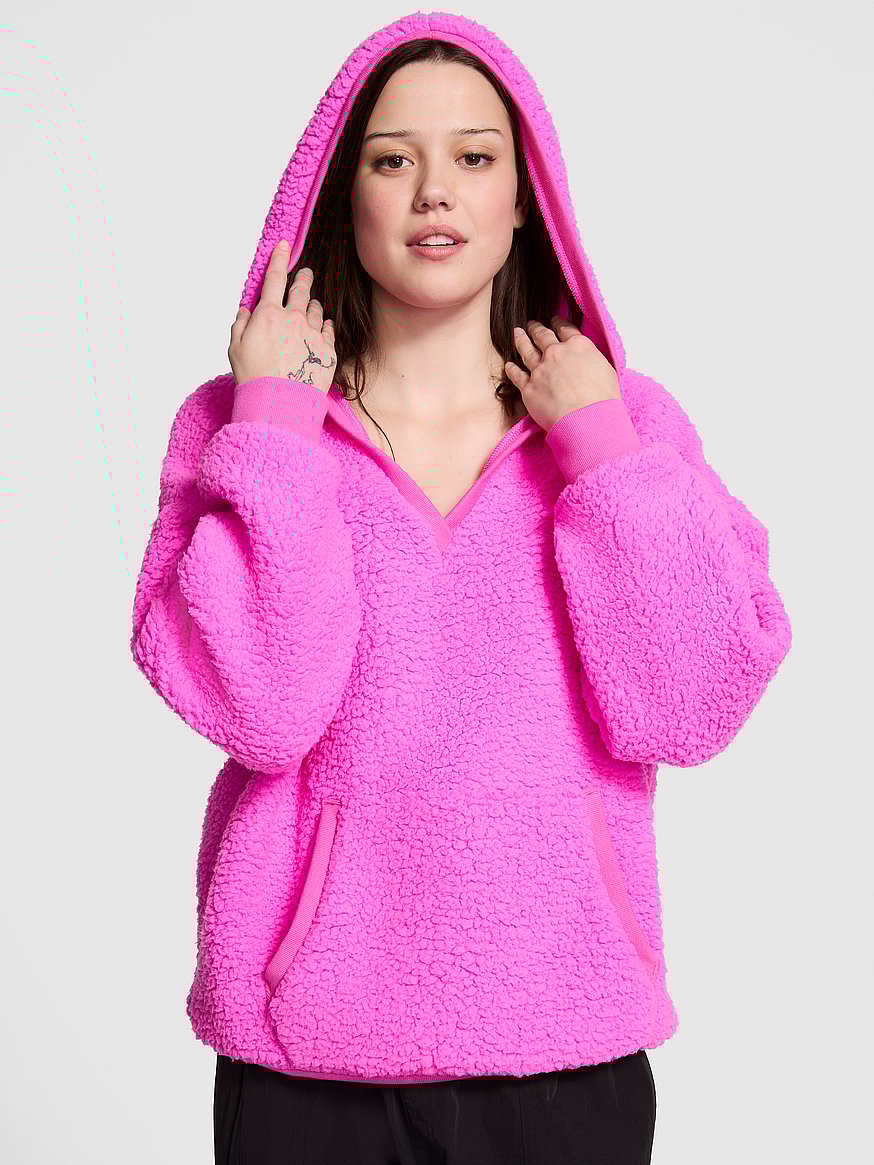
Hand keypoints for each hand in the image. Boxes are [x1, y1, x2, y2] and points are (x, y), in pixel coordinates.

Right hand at [228, 243, 336, 394]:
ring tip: (311, 306)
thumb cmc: (253, 377)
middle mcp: (293, 318)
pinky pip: (328, 329)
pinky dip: (325, 324)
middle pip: (301, 290)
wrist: (278, 403)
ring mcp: (312, 333)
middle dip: (303, 278)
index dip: (280, 258)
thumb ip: (241, 323)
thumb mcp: (235, 347)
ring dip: (312, 304)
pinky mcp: (328, 350)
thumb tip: (247, 309)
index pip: (275, 278)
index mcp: (268, 314)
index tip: (285, 245)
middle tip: (306, 273)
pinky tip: (323, 325)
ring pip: (316, 309)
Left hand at [504, 315, 619, 431]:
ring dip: (521, 340)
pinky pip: (517, 376)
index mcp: (578, 346)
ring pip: (526, 350)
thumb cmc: (602, 399)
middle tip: (531, 324)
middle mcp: (556, 354)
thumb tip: (589, 362)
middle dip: (536, 329)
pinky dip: (512, 369)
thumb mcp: (606, 370)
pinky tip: (508, 365)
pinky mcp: (529, 388)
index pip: (565, 329)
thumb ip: (593, 360)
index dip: (558, 323)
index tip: (554, 320)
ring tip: (517, 333)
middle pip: (542, 336)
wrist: (586, 419)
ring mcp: (540, 370)